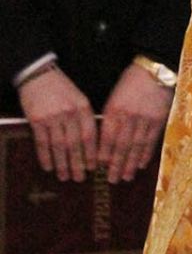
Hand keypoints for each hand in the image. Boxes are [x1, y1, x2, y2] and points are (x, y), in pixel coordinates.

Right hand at [18, 66, 96, 181]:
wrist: (39, 74)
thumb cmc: (61, 87)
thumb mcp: (78, 97)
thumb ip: (84, 116)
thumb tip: (90, 142)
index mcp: (82, 106)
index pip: (90, 134)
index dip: (91, 153)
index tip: (93, 167)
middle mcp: (69, 112)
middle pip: (75, 144)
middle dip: (78, 163)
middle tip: (80, 178)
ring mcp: (52, 117)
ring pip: (59, 146)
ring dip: (62, 164)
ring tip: (64, 177)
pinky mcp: (36, 120)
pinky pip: (42, 142)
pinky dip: (45, 157)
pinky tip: (48, 167)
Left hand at [98, 63, 172, 184]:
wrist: (155, 68)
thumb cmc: (131, 81)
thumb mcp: (115, 96)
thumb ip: (110, 117)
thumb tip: (105, 139)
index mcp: (114, 109)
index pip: (107, 137)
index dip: (103, 153)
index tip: (99, 168)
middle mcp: (128, 116)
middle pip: (121, 145)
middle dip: (116, 164)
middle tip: (113, 180)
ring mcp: (145, 118)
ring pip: (136, 146)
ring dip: (131, 163)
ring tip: (126, 177)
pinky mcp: (159, 119)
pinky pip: (151, 140)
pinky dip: (146, 153)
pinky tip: (142, 164)